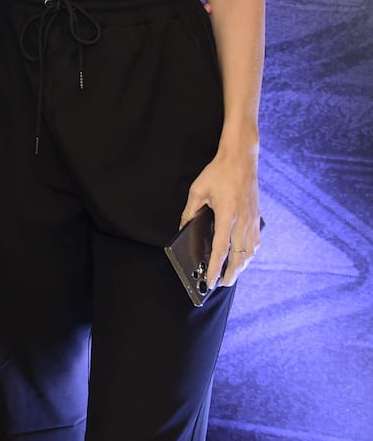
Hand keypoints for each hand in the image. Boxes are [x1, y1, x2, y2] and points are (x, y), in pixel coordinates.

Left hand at [179, 144, 259, 291]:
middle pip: (239, 257)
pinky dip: (249, 253)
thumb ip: (189, 211)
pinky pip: (255, 242)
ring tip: (231, 274)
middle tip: (221, 283)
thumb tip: (183, 228)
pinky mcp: (257, 216)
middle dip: (230, 274)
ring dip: (241, 266)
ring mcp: (252, 220)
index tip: (210, 282)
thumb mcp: (198, 190)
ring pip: (249, 252)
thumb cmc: (218, 172)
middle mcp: (242, 221)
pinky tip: (244, 257)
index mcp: (227, 215)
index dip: (215, 268)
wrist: (241, 157)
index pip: (221, 250)